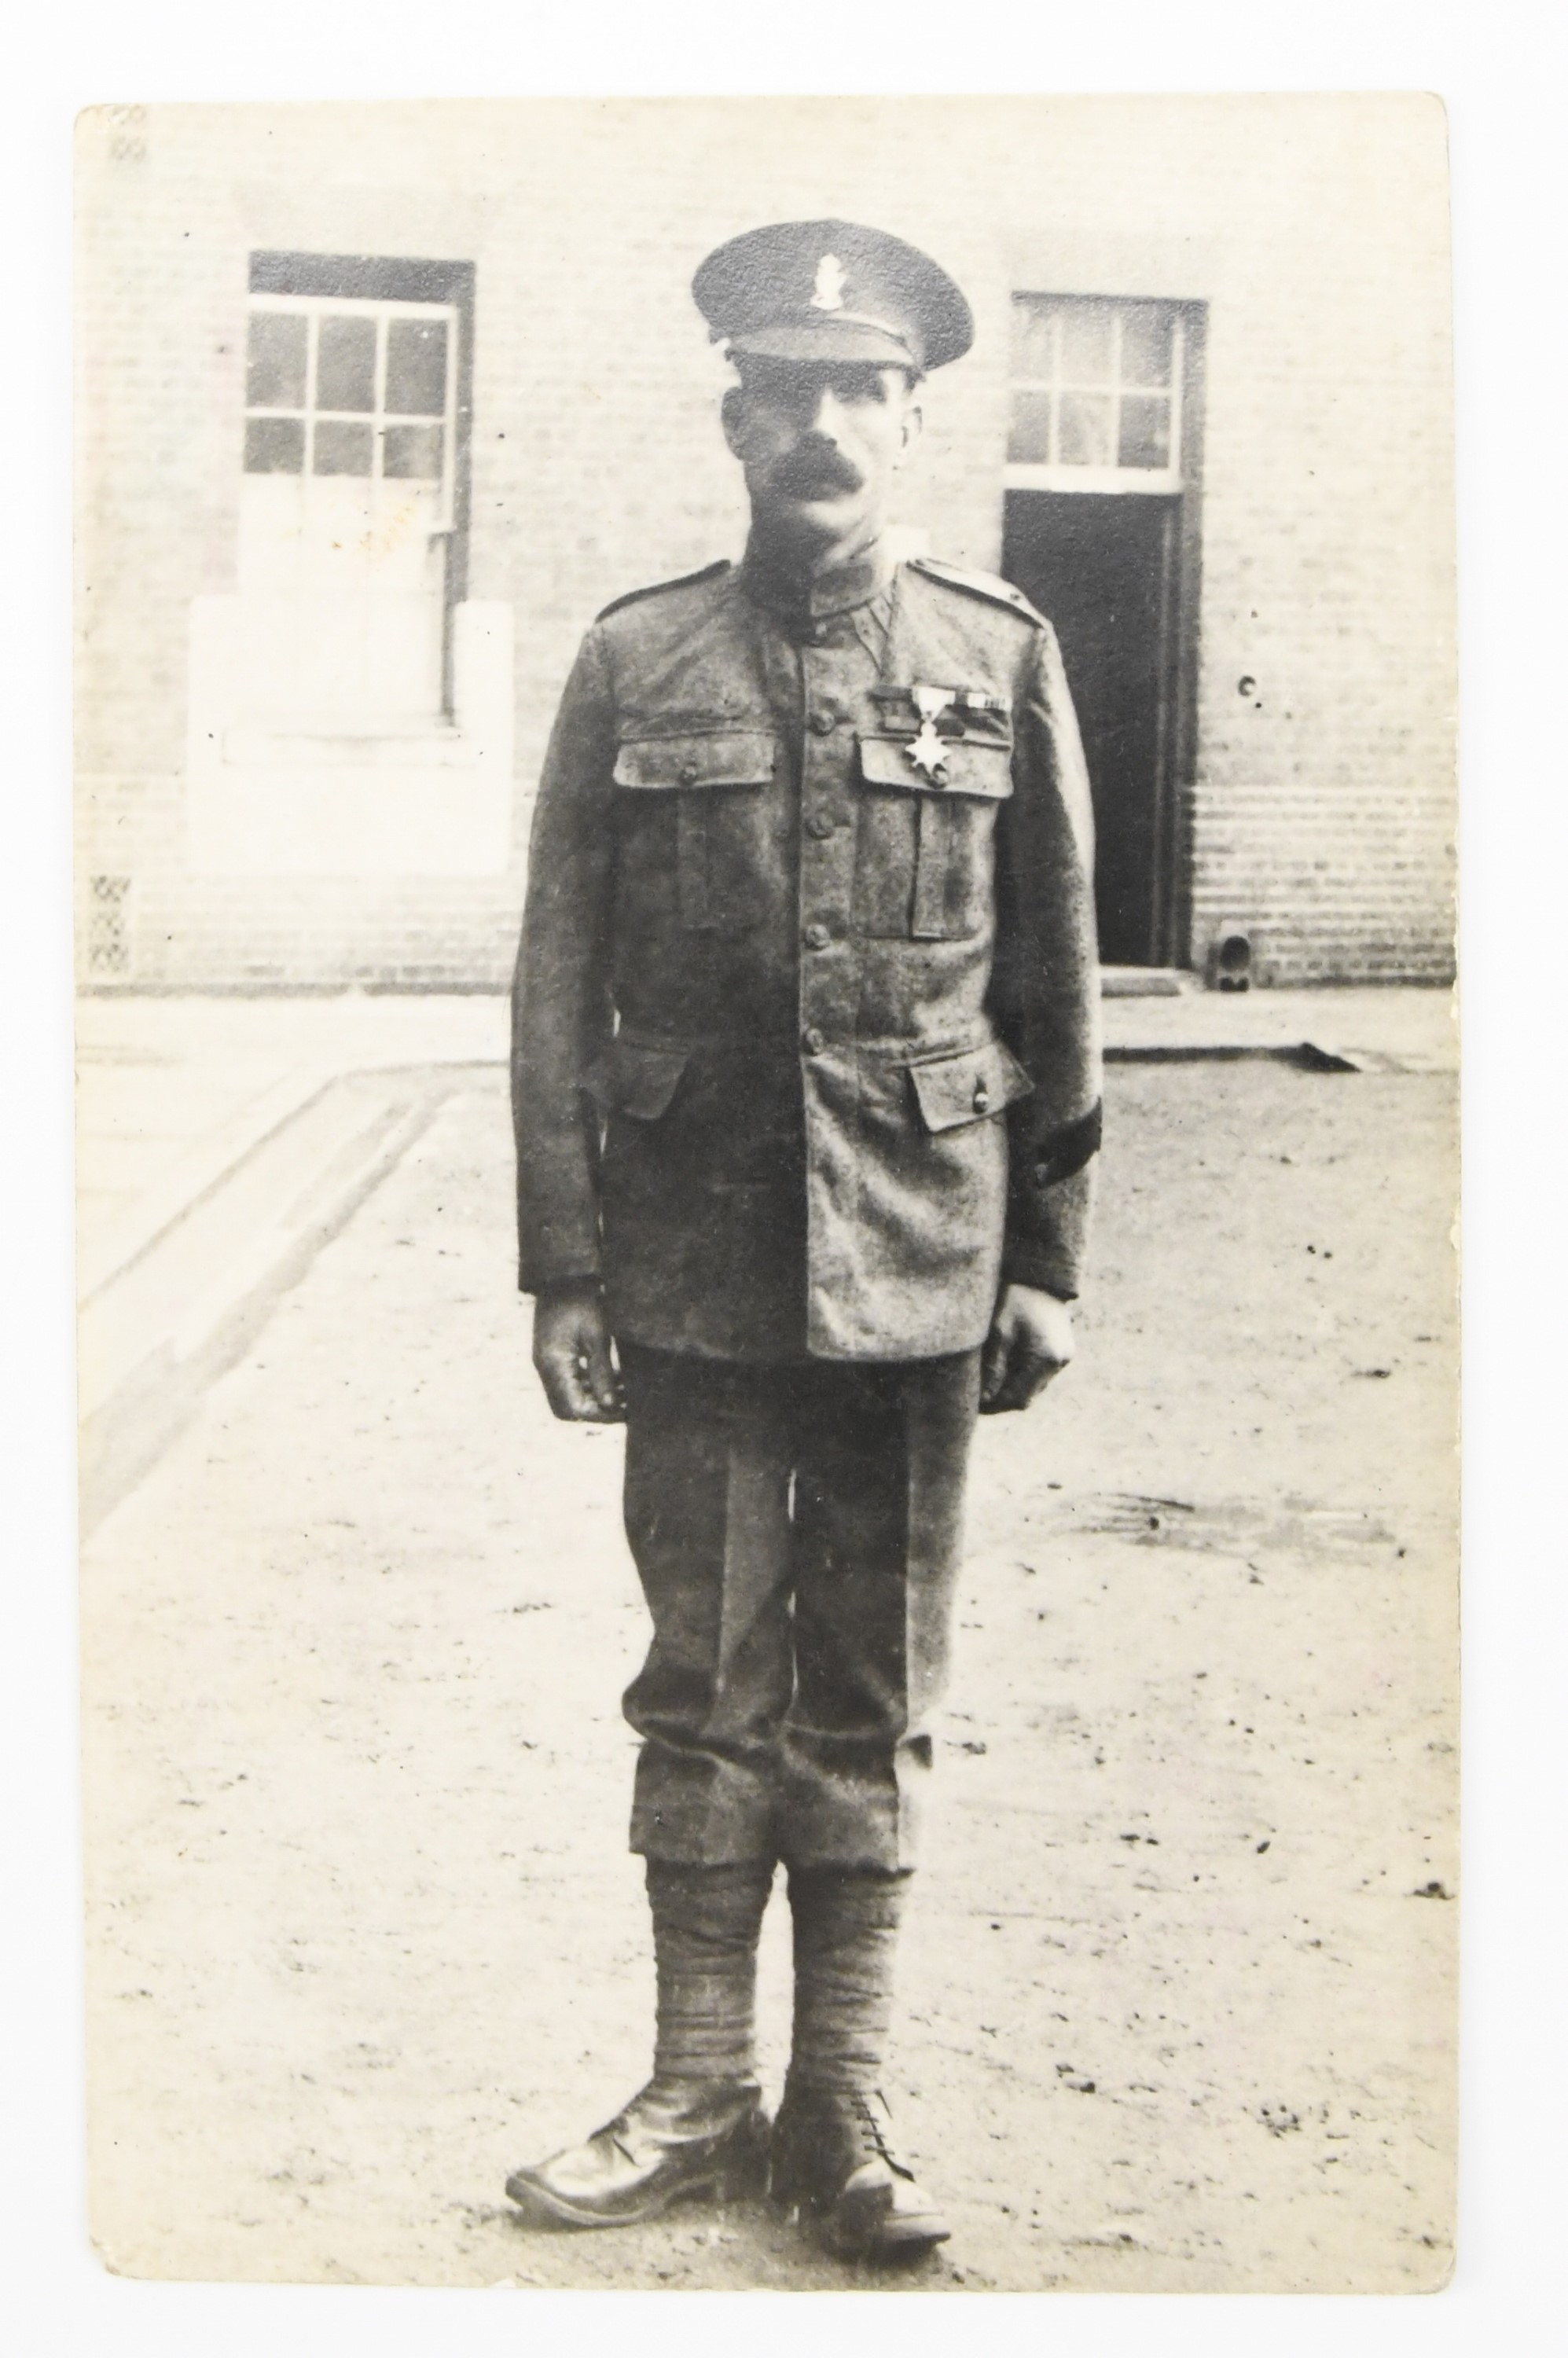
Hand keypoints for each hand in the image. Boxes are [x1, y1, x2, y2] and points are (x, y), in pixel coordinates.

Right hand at [532, 1281, 624, 1421]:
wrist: (564, 1274)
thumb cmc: (583, 1300)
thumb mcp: (598, 1336)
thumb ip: (602, 1374)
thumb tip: (610, 1406)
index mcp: (552, 1363)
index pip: (574, 1407)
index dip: (600, 1414)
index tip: (626, 1410)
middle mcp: (544, 1367)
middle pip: (568, 1408)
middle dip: (597, 1411)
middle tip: (626, 1404)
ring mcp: (546, 1362)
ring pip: (569, 1397)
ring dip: (595, 1399)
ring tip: (624, 1391)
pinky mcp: (552, 1355)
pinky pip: (569, 1382)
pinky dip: (590, 1386)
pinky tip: (612, 1378)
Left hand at [979, 1284, 1074, 1414]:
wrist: (1041, 1274)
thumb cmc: (1016, 1298)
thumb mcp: (999, 1331)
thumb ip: (994, 1368)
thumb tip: (987, 1398)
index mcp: (1046, 1359)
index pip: (1019, 1399)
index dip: (995, 1405)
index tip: (974, 1403)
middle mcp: (1060, 1362)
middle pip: (1028, 1396)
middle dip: (1002, 1397)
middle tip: (977, 1392)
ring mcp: (1064, 1357)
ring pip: (1034, 1386)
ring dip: (1012, 1386)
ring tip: (988, 1377)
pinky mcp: (1063, 1350)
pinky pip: (1040, 1373)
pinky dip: (1022, 1374)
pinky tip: (1005, 1363)